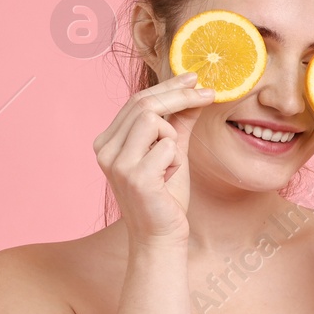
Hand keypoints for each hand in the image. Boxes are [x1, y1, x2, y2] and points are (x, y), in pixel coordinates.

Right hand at [93, 71, 211, 244]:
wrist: (160, 236)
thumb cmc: (165, 196)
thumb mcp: (172, 152)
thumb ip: (178, 123)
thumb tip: (195, 92)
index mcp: (108, 141)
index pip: (137, 101)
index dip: (168, 86)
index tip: (194, 77)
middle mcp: (105, 149)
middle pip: (144, 104)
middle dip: (181, 94)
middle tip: (209, 93)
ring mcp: (116, 162)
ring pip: (154, 121)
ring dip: (173, 139)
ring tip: (171, 164)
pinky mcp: (134, 176)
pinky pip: (167, 147)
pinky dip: (176, 160)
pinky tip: (168, 179)